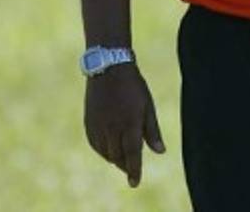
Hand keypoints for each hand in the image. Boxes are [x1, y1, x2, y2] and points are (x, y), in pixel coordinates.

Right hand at [84, 63, 165, 187]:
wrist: (109, 67)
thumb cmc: (133, 86)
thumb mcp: (148, 106)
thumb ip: (152, 131)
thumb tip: (160, 152)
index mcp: (129, 123)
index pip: (132, 154)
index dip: (134, 170)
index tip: (135, 183)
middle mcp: (112, 127)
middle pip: (118, 156)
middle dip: (126, 164)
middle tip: (132, 168)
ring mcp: (98, 126)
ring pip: (105, 152)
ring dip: (115, 158)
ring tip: (123, 158)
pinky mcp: (88, 122)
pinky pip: (95, 144)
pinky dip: (102, 150)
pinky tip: (109, 148)